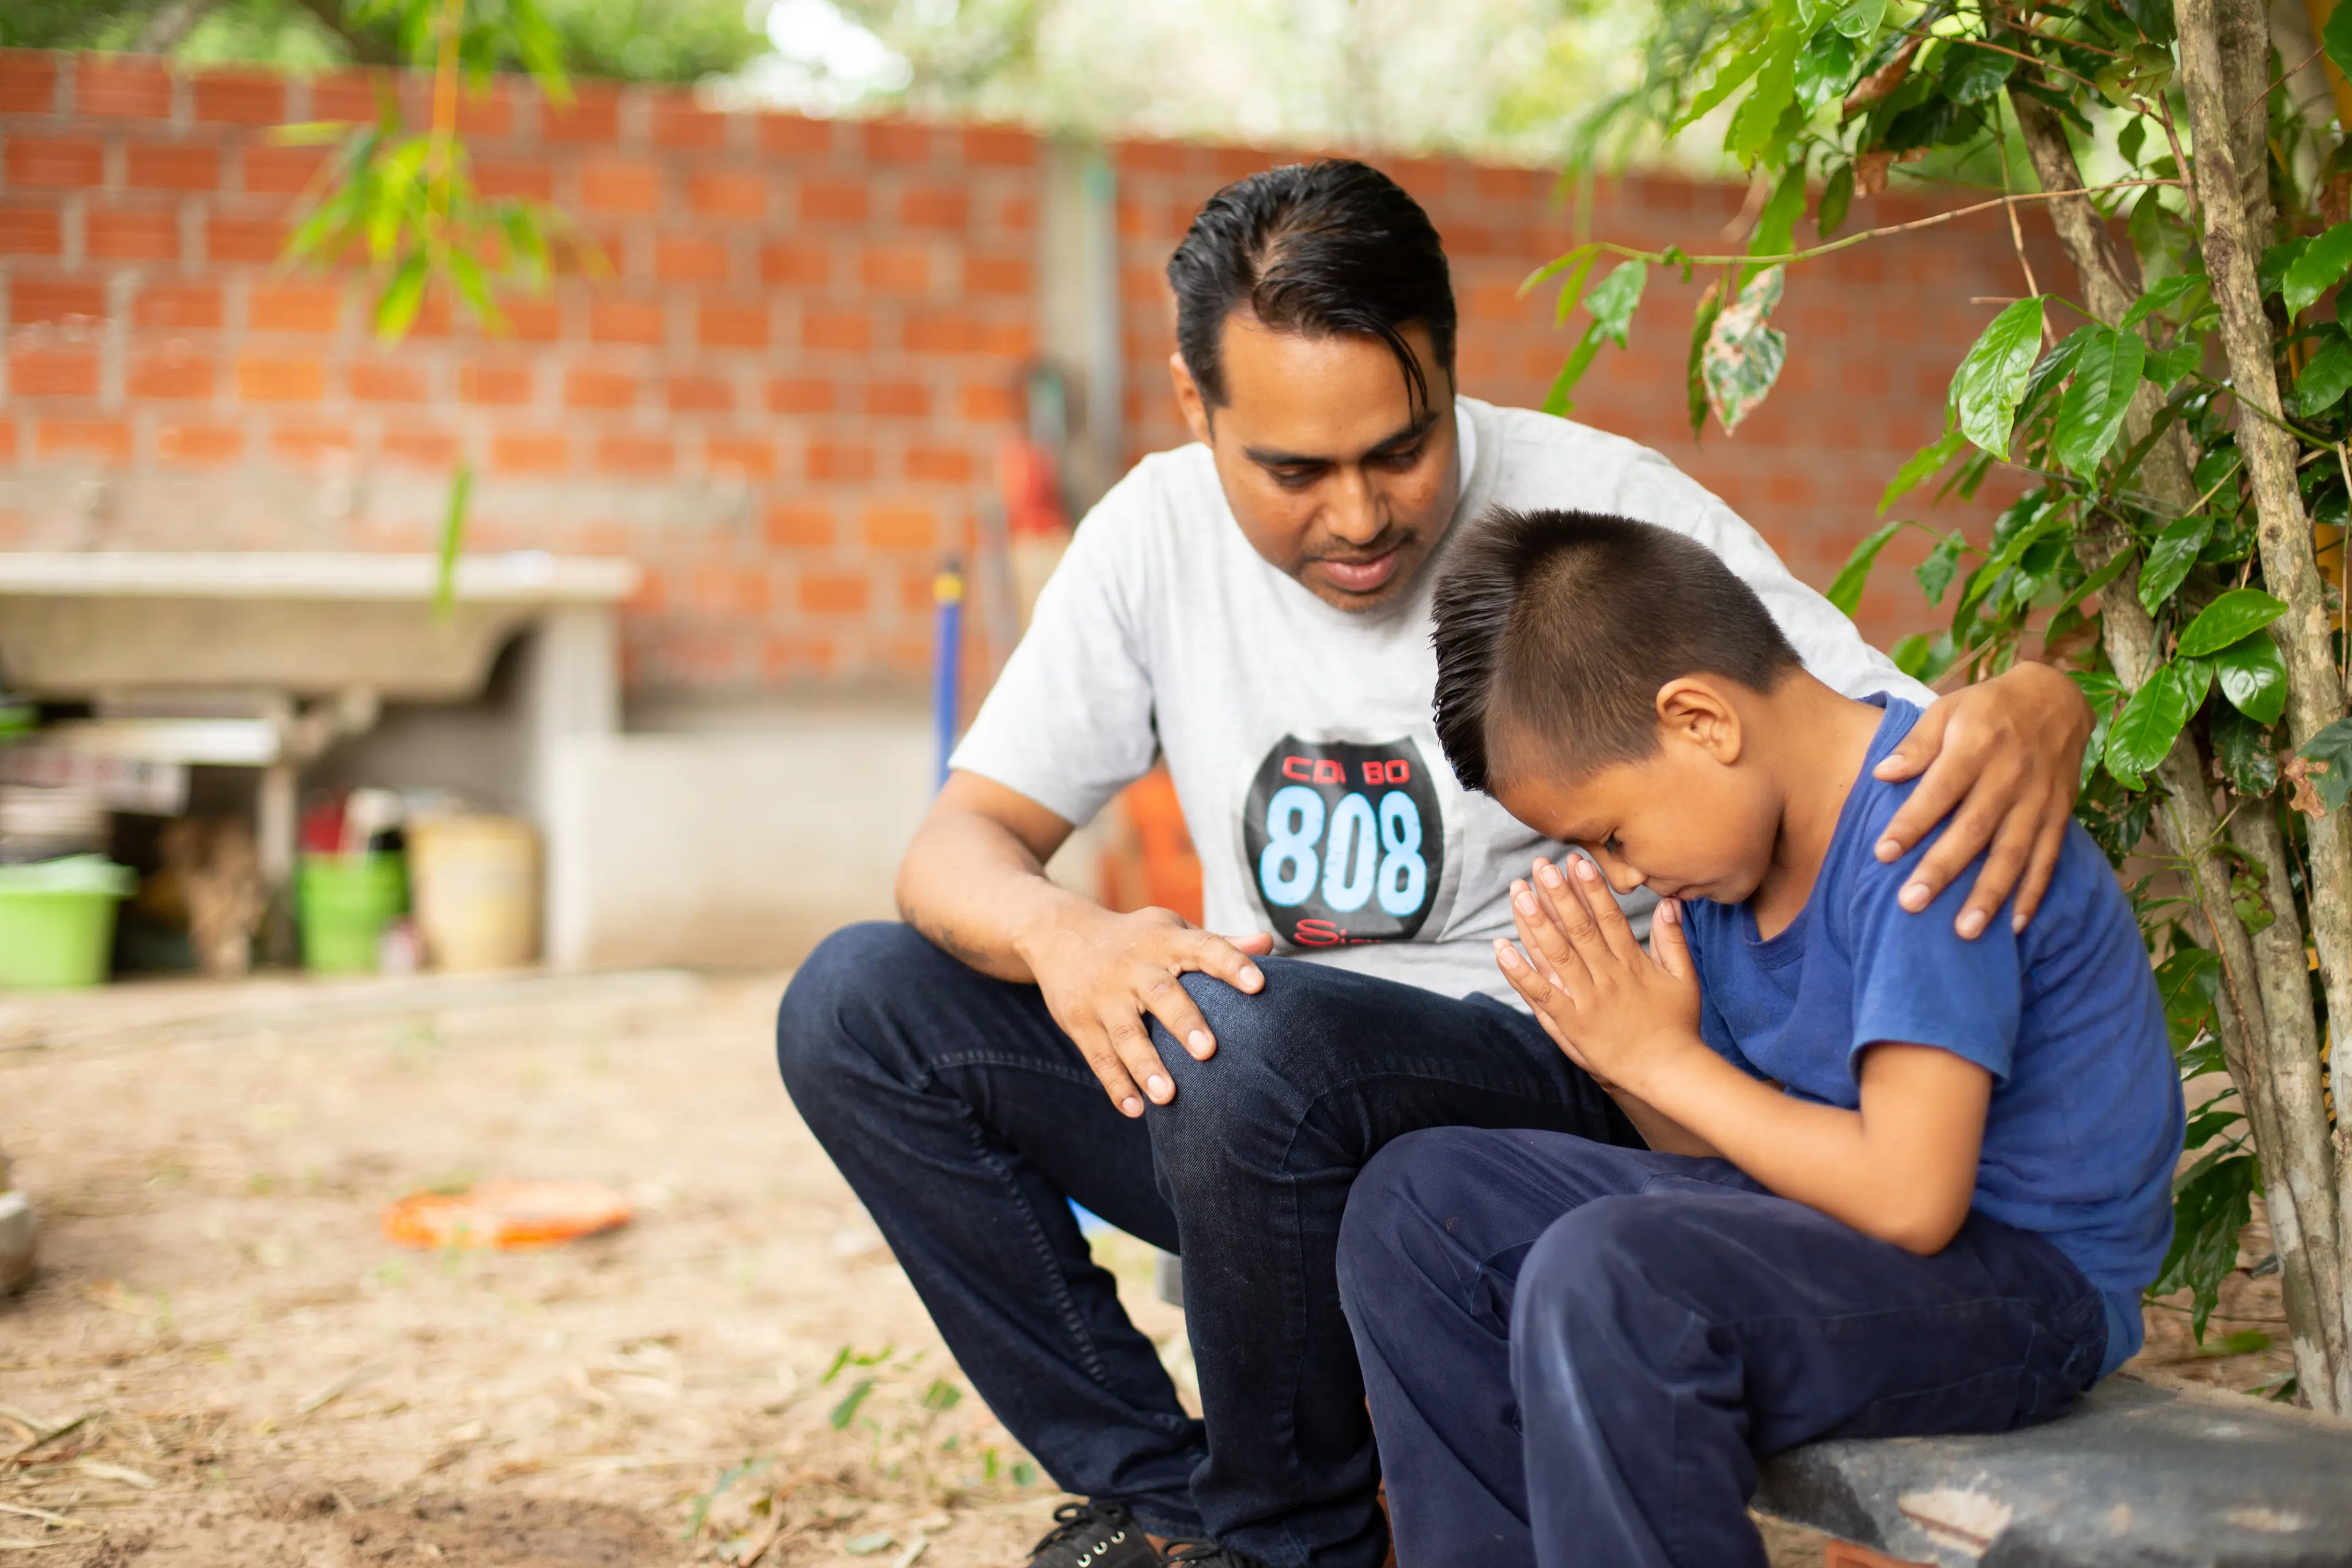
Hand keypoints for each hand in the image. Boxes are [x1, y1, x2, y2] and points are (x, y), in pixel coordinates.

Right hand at [1017, 903, 1272, 1117]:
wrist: (1059, 935)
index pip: (1202, 947)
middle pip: (1161, 994)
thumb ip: (1218, 942)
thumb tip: (1268, 942)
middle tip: (1207, 1051)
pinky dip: (1116, 1084)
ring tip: (1168, 1097)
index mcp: (1164, 941)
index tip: (1258, 984)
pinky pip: (1099, 1057)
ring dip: (1146, 1066)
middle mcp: (1133, 967)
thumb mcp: (1171, 929)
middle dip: (1183, 1022)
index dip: (1231, 963)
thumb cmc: (1134, 939)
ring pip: (1126, 1034)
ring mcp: (1104, 996)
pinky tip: (1135, 1110)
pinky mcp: (1080, 1022)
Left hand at [1494, 855, 1704, 1098]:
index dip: (1591, 889)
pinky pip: (1541, 994)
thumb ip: (1672, 939)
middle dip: (1558, 895)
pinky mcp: (1571, 1023)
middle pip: (1579, 930)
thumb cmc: (1678, 1024)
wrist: (1667, 1071)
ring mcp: (1587, 1001)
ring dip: (1536, 924)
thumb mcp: (1684, 978)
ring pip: (1557, 956)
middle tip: (1540, 866)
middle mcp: (1607, 977)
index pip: (1609, 918)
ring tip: (1518, 893)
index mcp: (1633, 963)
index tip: (1576, 862)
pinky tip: (1502, 949)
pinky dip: (1519, 972)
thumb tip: (1667, 903)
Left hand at [1871, 661, 2090, 938]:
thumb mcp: (1948, 710)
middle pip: (1974, 829)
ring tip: (1964, 932)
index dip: (1912, 822)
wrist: (2057, 699)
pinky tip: (2015, 926)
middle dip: (1942, 869)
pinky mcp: (2060, 815)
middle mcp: (2011, 776)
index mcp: (1977, 746)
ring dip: (1990, 894)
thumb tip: (1881, 774)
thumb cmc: (1988, 708)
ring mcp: (2039, 799)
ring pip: (2013, 853)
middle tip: (1911, 904)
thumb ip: (1916, 744)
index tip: (1882, 853)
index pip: (1940, 790)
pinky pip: (2048, 859)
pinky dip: (2033, 893)